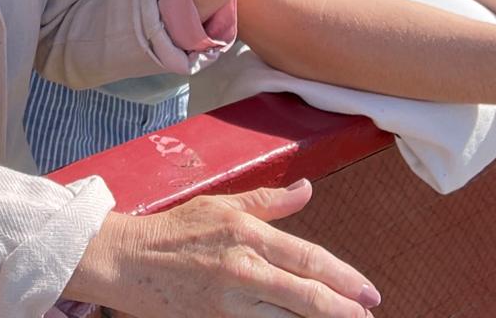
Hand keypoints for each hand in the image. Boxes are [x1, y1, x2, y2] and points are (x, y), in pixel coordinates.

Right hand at [69, 180, 379, 317]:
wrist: (125, 260)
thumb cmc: (173, 230)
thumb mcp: (219, 204)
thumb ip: (267, 202)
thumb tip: (307, 190)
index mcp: (246, 234)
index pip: (308, 259)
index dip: (344, 278)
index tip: (370, 293)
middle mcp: (242, 269)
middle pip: (307, 298)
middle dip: (344, 311)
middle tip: (368, 317)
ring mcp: (229, 303)